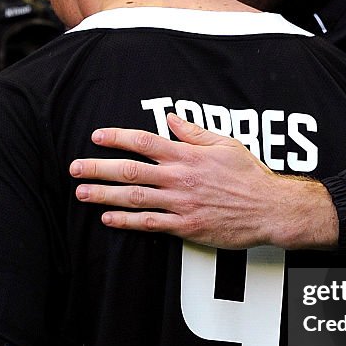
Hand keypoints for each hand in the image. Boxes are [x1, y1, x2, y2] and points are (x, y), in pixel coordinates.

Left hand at [68, 112, 338, 248]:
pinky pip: (150, 223)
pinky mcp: (186, 226)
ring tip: (82, 193)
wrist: (270, 208)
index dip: (117, 138)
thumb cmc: (249, 175)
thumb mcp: (225, 144)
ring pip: (133, 198)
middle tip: (75, 168)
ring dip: (104, 195)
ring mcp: (180, 203)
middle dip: (98, 168)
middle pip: (130, 170)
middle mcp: (179, 178)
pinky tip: (109, 219)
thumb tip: (171, 119)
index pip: (144, 141)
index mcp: (187, 155)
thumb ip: (194, 132)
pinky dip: (126, 222)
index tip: (96, 137)